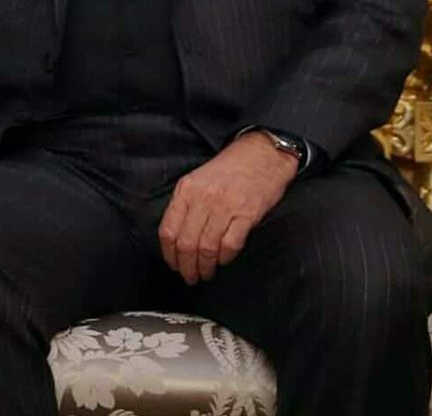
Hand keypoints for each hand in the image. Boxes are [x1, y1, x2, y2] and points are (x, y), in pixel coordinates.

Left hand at [158, 132, 298, 284]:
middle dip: (187, 267)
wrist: (262, 153)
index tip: (174, 265)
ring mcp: (225, 205)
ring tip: (207, 273)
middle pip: (186, 244)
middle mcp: (203, 197)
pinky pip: (230, 245)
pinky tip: (224, 260)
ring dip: (205, 267)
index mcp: (187, 189)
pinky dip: (225, 258)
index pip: (168, 230)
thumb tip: (176, 240)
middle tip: (191, 277)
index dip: (169, 254)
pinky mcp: (246, 214)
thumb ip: (186, 204)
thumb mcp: (199, 179)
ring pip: (207, 248)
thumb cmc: (230, 169)